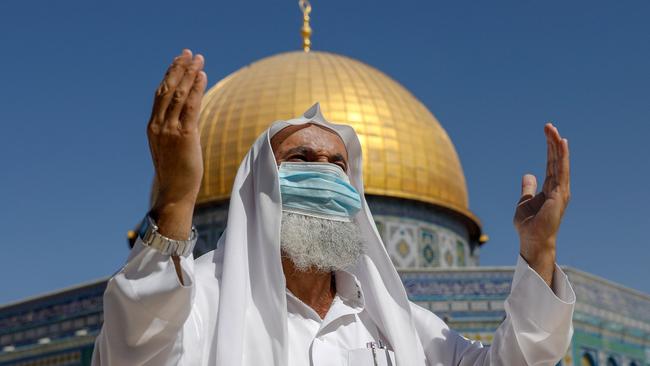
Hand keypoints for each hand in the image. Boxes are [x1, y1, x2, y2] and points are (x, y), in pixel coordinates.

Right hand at [147, 49, 206, 239]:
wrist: (174, 192)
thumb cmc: (176, 174)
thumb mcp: (172, 148)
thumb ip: (175, 130)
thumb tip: (187, 118)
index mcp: (153, 127)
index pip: (160, 94)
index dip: (170, 75)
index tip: (179, 61)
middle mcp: (158, 125)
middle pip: (167, 89)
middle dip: (179, 69)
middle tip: (189, 53)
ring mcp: (170, 130)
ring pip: (179, 94)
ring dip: (189, 74)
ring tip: (198, 59)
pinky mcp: (184, 136)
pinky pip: (191, 106)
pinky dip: (196, 89)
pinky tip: (202, 76)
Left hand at [513, 123, 570, 286]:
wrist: (532, 240)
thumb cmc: (528, 224)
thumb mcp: (524, 201)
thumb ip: (528, 188)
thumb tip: (528, 174)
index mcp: (551, 188)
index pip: (551, 163)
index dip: (550, 148)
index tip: (548, 132)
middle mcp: (559, 188)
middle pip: (557, 160)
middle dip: (553, 143)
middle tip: (549, 126)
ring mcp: (561, 191)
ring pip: (560, 164)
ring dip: (557, 146)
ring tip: (554, 131)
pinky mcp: (559, 195)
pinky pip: (560, 172)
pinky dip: (562, 158)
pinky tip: (561, 145)